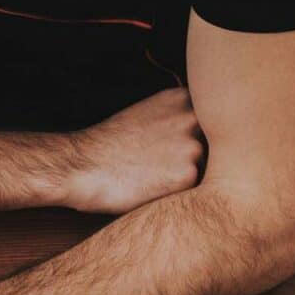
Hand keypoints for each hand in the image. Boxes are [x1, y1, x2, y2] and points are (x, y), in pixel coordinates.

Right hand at [47, 87, 203, 215]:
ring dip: (187, 178)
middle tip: (161, 169)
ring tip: (154, 180)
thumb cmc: (108, 146)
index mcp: (180, 99)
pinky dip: (178, 195)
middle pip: (212, 146)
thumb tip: (201, 135)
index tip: (170, 150)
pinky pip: (195, 191)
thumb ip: (175, 118)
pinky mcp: (188, 175)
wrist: (81, 166)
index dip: (193, 139)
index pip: (209, 123)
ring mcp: (193, 146)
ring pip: (206, 170)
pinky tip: (153, 191)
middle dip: (194, 158)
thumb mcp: (144, 114)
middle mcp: (192, 117)